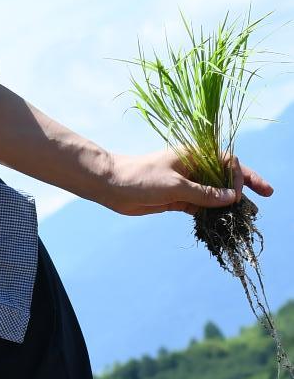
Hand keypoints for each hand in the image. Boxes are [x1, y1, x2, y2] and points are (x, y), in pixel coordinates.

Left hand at [94, 149, 272, 218]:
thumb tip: (232, 199)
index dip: (242, 175)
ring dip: (228, 204)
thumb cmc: (141, 178)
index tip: (241, 193)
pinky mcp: (177, 199)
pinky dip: (211, 214)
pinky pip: (201, 206)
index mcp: (196, 155)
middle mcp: (195, 168)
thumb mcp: (175, 186)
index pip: (229, 162)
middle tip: (267, 196)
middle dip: (245, 187)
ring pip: (215, 194)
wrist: (111, 186)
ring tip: (245, 216)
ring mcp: (187, 184)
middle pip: (226, 178)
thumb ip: (204, 194)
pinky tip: (222, 223)